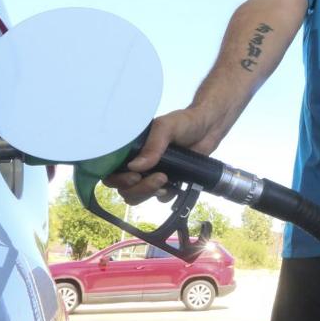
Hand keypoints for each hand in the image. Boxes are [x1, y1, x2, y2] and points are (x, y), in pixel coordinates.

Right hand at [103, 108, 222, 203]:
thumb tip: (134, 166)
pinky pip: (158, 198)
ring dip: (149, 193)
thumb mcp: (166, 127)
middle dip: (138, 188)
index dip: (117, 179)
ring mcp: (150, 174)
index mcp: (130, 150)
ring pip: (137, 196)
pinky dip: (165, 195)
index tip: (135, 176)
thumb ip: (152, 145)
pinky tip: (175, 185)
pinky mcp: (166, 182)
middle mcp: (136, 163)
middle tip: (160, 177)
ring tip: (167, 180)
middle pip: (124, 188)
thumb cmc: (185, 122)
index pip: (110, 170)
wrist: (209, 128)